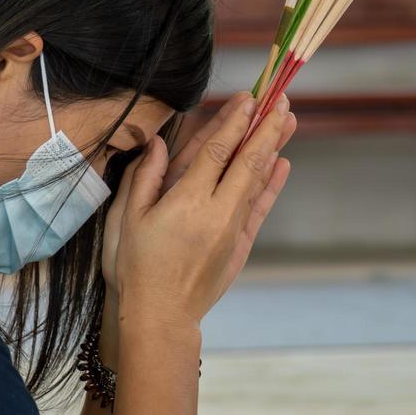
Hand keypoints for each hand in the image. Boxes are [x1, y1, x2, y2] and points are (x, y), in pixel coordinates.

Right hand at [105, 93, 293, 329]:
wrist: (159, 317)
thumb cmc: (135, 268)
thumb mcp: (126, 220)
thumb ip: (144, 178)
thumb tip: (157, 142)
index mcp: (186, 201)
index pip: (217, 151)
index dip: (234, 122)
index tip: (249, 98)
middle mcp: (216, 211)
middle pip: (247, 159)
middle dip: (265, 126)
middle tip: (279, 98)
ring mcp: (232, 229)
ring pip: (257, 179)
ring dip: (273, 147)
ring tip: (289, 120)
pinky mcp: (240, 246)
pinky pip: (260, 208)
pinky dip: (272, 185)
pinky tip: (283, 164)